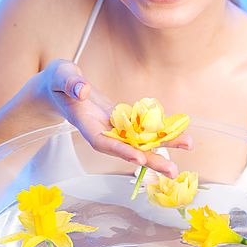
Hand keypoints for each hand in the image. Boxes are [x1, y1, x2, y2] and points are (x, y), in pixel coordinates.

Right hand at [36, 59, 190, 176]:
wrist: (59, 86)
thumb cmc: (58, 80)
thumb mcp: (60, 76)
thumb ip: (70, 83)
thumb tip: (84, 90)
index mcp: (85, 123)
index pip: (103, 142)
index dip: (120, 150)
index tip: (138, 157)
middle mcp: (102, 130)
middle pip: (127, 148)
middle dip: (150, 159)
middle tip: (174, 170)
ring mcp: (112, 126)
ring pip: (139, 139)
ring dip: (163, 144)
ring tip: (188, 145)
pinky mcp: (121, 120)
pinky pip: (142, 127)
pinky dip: (159, 128)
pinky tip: (178, 130)